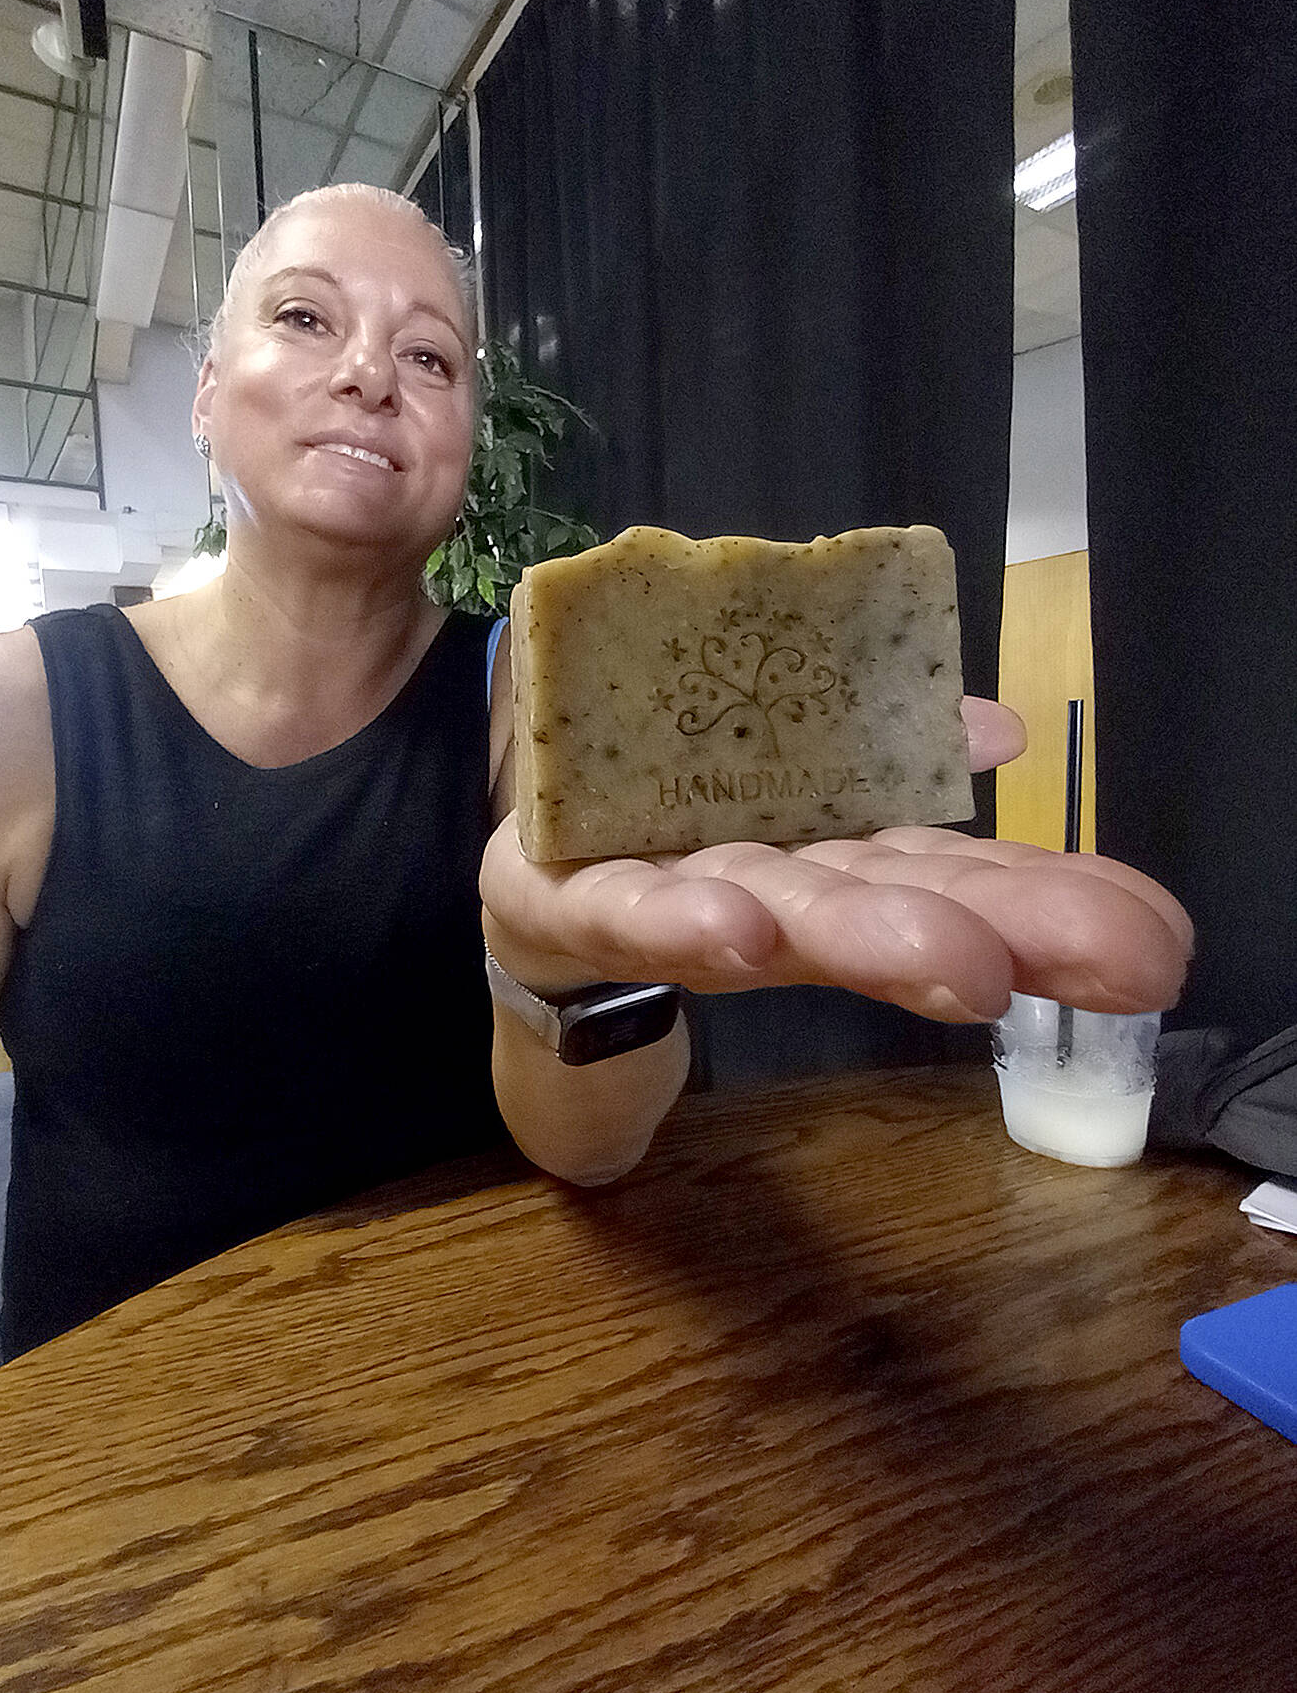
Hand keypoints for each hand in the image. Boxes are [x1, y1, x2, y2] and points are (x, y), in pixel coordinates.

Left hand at [480, 699, 1191, 1023]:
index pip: (960, 877)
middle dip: (1003, 929)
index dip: (1056, 901)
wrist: (531, 882)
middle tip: (1120, 959)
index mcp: (834, 857)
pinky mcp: (578, 898)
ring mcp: (681, 902)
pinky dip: (690, 922)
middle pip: (896, 908)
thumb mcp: (802, 762)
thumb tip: (997, 731)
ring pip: (787, 918)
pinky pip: (636, 910)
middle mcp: (775, 894)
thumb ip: (894, 749)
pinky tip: (741, 932)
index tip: (1161, 941)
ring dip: (871, 938)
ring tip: (953, 962)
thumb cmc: (681, 824)